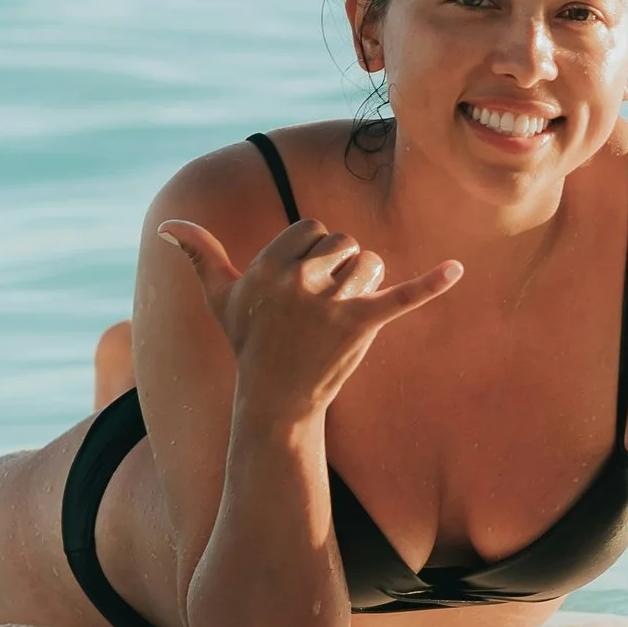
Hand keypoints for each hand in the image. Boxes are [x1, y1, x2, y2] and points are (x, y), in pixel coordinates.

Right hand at [160, 216, 460, 420]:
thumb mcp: (222, 299)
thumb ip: (200, 256)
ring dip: (365, 284)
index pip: (312, 229)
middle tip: (321, 307)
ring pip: (369, 262)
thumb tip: (170, 226)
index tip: (300, 286)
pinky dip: (431, 284)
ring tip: (342, 316)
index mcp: (268, 265)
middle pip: (343, 243)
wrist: (276, 400)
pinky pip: (401, 297)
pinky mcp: (361, 325)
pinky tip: (457, 269)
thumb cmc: (250, 345)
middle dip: (340, 268)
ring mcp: (329, 303)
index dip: (312, 254)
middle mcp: (297, 279)